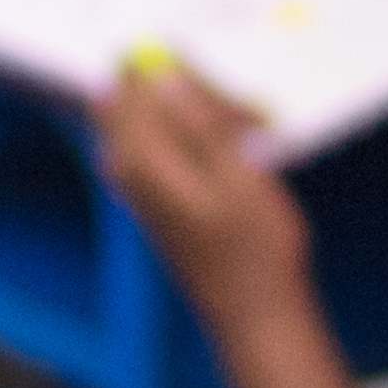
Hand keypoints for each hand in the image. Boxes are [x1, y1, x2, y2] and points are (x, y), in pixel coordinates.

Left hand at [93, 58, 329, 339]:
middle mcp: (130, 170)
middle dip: (200, 97)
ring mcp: (142, 187)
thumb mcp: (241, 175)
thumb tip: (162, 76)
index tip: (220, 90)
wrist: (256, 316)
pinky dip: (209, 145)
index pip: (130, 84)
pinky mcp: (159, 200)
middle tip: (251, 122)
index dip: (176, 71)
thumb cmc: (257, 250)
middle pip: (146, 101)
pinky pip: (175, 149)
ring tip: (257, 142)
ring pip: (167, 124)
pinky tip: (246, 161)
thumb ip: (200, 122)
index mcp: (143, 160)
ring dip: (212, 121)